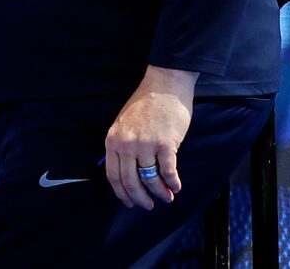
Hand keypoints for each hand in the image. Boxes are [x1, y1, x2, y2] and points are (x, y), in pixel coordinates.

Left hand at [104, 65, 196, 209]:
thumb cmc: (146, 104)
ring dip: (159, 193)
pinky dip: (173, 183)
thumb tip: (126, 176)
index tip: (130, 203)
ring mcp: (146, 144)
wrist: (165, 84)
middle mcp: (127, 144)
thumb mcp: (124, 124)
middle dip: (140, 198)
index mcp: (113, 140)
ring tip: (166, 197)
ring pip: (150, 179)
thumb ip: (122, 146)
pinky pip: (168, 171)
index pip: (114, 176)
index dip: (122, 194)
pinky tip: (176, 186)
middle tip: (148, 205)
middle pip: (131, 182)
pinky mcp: (165, 143)